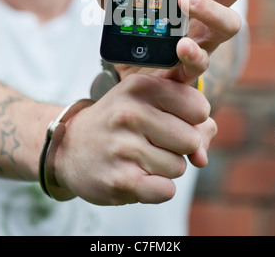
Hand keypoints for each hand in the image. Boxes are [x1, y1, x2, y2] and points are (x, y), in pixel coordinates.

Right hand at [53, 73, 216, 204]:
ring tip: (140, 157)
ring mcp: (123, 146)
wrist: (71, 146)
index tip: (173, 119)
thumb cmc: (119, 121)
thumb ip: (187, 116)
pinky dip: (158, 188)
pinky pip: (166, 189)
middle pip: (192, 139)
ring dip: (166, 167)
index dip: (192, 118)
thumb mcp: (147, 102)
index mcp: (140, 86)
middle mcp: (130, 112)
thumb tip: (203, 152)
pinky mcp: (119, 179)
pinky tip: (138, 175)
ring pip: (179, 167)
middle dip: (180, 146)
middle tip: (154, 141)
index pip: (199, 106)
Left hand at [91, 0, 251, 84]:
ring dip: (210, 9)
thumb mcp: (121, 5)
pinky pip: (203, 62)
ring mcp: (205, 39)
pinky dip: (194, 53)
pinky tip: (181, 44)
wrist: (135, 71)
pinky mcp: (192, 66)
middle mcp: (208, 8)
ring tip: (183, 0)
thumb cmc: (139, 28)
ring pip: (231, 22)